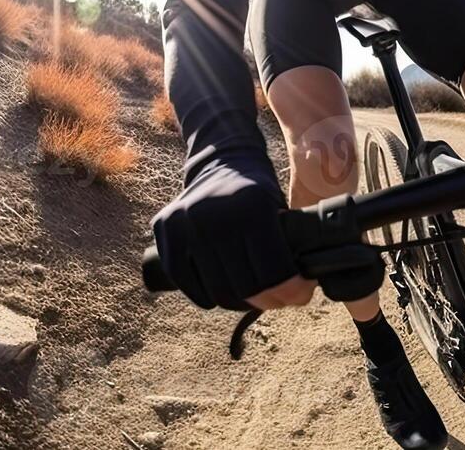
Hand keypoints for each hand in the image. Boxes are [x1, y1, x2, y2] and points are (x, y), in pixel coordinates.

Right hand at [149, 160, 315, 310]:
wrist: (220, 161)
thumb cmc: (254, 190)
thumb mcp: (277, 206)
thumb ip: (286, 242)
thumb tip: (298, 288)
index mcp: (251, 206)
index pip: (274, 269)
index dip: (290, 291)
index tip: (299, 296)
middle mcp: (215, 213)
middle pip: (246, 285)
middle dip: (269, 300)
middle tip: (279, 301)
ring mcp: (186, 221)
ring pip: (216, 289)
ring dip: (239, 302)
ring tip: (254, 298)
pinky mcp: (165, 228)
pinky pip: (184, 281)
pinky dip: (205, 296)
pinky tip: (220, 295)